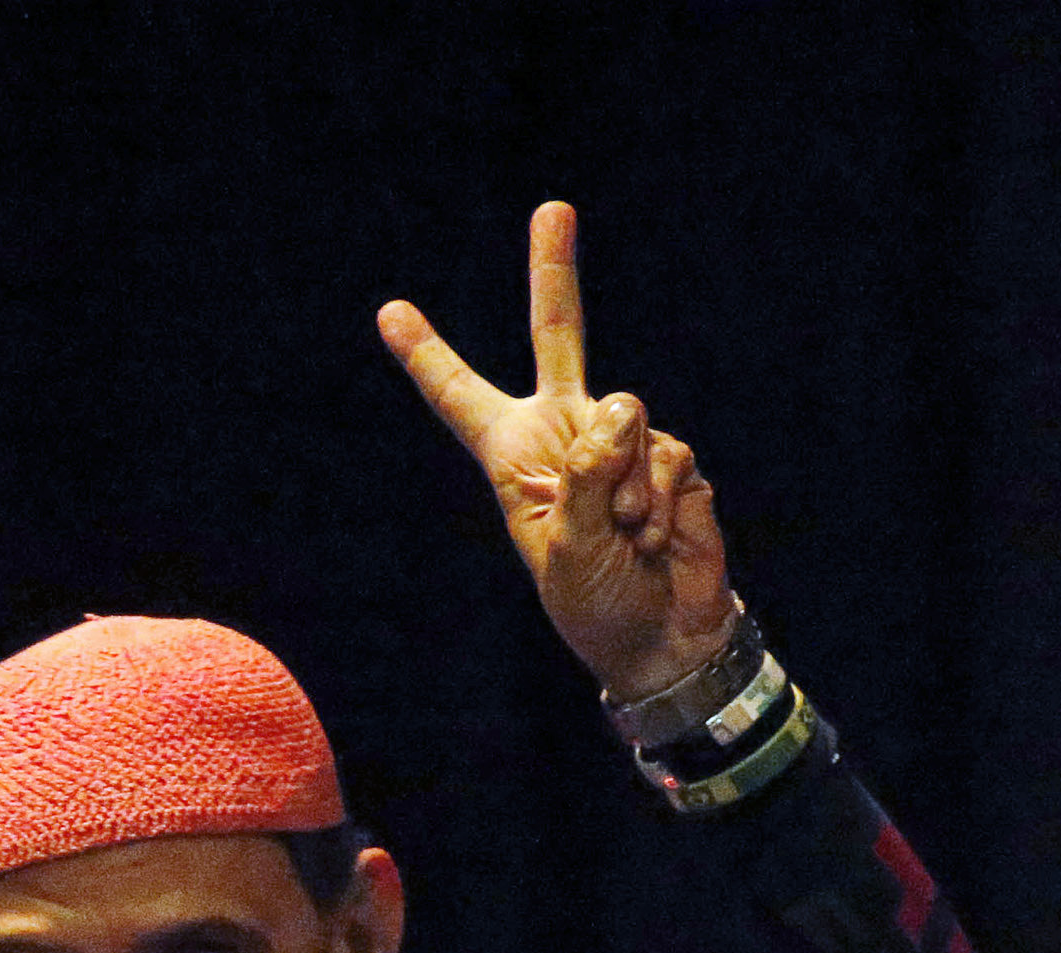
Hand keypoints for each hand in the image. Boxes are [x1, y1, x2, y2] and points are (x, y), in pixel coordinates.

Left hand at [380, 202, 735, 700]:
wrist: (664, 637)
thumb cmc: (596, 604)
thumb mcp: (566, 550)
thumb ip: (584, 478)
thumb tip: (621, 412)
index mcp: (514, 456)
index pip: (461, 398)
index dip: (427, 356)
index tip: (389, 312)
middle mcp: (566, 433)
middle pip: (558, 336)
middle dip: (554, 271)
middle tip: (554, 208)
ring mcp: (622, 440)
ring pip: (626, 417)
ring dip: (627, 489)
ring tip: (627, 536)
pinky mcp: (671, 458)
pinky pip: (665, 454)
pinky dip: (660, 502)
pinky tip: (657, 539)